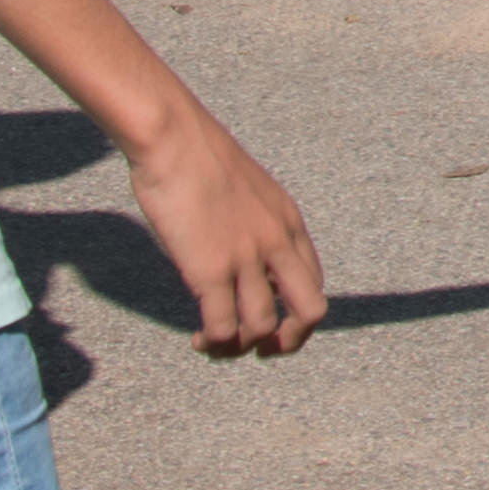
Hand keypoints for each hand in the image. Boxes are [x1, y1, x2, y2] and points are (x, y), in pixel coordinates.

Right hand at [122, 107, 327, 357]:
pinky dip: (215, 343)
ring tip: (213, 343)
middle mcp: (277, 242)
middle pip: (311, 310)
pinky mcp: (210, 270)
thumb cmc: (199, 160)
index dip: (295, 310)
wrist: (174, 139)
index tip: (268, 318)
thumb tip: (240, 262)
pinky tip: (199, 339)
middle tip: (263, 350)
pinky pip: (223, 327)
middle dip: (291, 340)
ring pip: (261, 328)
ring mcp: (246, 258)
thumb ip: (253, 227)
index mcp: (288, 222)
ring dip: (239, 347)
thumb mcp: (246, 193)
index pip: (314, 280)